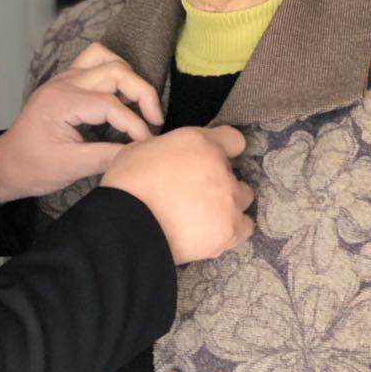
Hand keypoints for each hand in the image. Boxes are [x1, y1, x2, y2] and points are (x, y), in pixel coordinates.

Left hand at [0, 43, 163, 202]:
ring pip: (105, 58)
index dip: (135, 125)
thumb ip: (107, 157)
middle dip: (142, 92)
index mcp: (60, 103)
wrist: (5, 164)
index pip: (110, 105)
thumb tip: (141, 152)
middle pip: (114, 71)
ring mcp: (63, 79)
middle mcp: (62, 84)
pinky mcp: (66, 82)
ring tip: (141, 104)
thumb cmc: (32, 167)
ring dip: (129, 76)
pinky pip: (95, 61)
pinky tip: (123, 95)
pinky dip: (115, 72)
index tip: (148, 144)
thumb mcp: (70, 167)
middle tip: (155, 120)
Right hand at [102, 124, 252, 263]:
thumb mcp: (140, 149)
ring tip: (203, 216)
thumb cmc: (127, 184)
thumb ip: (166, 148)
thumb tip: (169, 155)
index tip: (211, 160)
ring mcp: (229, 201)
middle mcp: (221, 169)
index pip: (234, 140)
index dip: (223, 149)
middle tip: (195, 193)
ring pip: (242, 199)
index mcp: (200, 143)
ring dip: (227, 204)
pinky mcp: (230, 230)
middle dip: (219, 181)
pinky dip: (230, 228)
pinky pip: (243, 227)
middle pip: (235, 174)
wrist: (127, 227)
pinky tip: (211, 231)